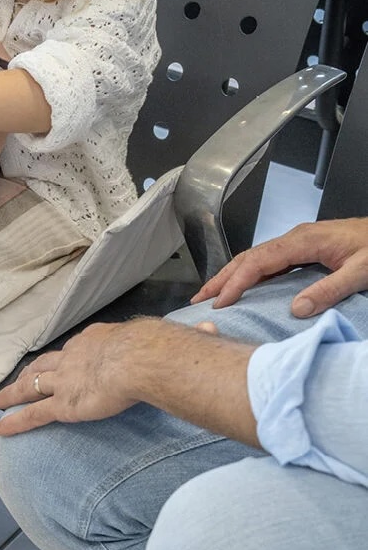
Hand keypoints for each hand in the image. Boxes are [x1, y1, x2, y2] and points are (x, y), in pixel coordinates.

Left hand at [0, 323, 138, 435]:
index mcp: (91, 341)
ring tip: (1, 401)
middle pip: (44, 365)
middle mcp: (71, 358)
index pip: (72, 351)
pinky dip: (15, 422)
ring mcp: (63, 382)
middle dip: (30, 372)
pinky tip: (1, 429)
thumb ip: (145, 344)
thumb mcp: (145, 339)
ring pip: (31, 387)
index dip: (63, 358)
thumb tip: (168, 343)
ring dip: (14, 394)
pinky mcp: (62, 405)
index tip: (60, 362)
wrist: (136, 359)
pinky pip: (33, 415)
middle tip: (20, 378)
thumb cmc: (149, 349)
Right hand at [192, 218, 367, 317]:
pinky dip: (248, 275)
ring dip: (231, 276)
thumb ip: (330, 289)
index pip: (258, 262)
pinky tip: (243, 288)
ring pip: (254, 258)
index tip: (220, 303)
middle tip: (199, 300)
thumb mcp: (363, 272)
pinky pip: (267, 262)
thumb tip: (296, 310)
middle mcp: (296, 239)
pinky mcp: (304, 250)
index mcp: (304, 241)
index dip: (235, 282)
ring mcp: (298, 243)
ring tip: (212, 295)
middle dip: (221, 278)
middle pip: (248, 257)